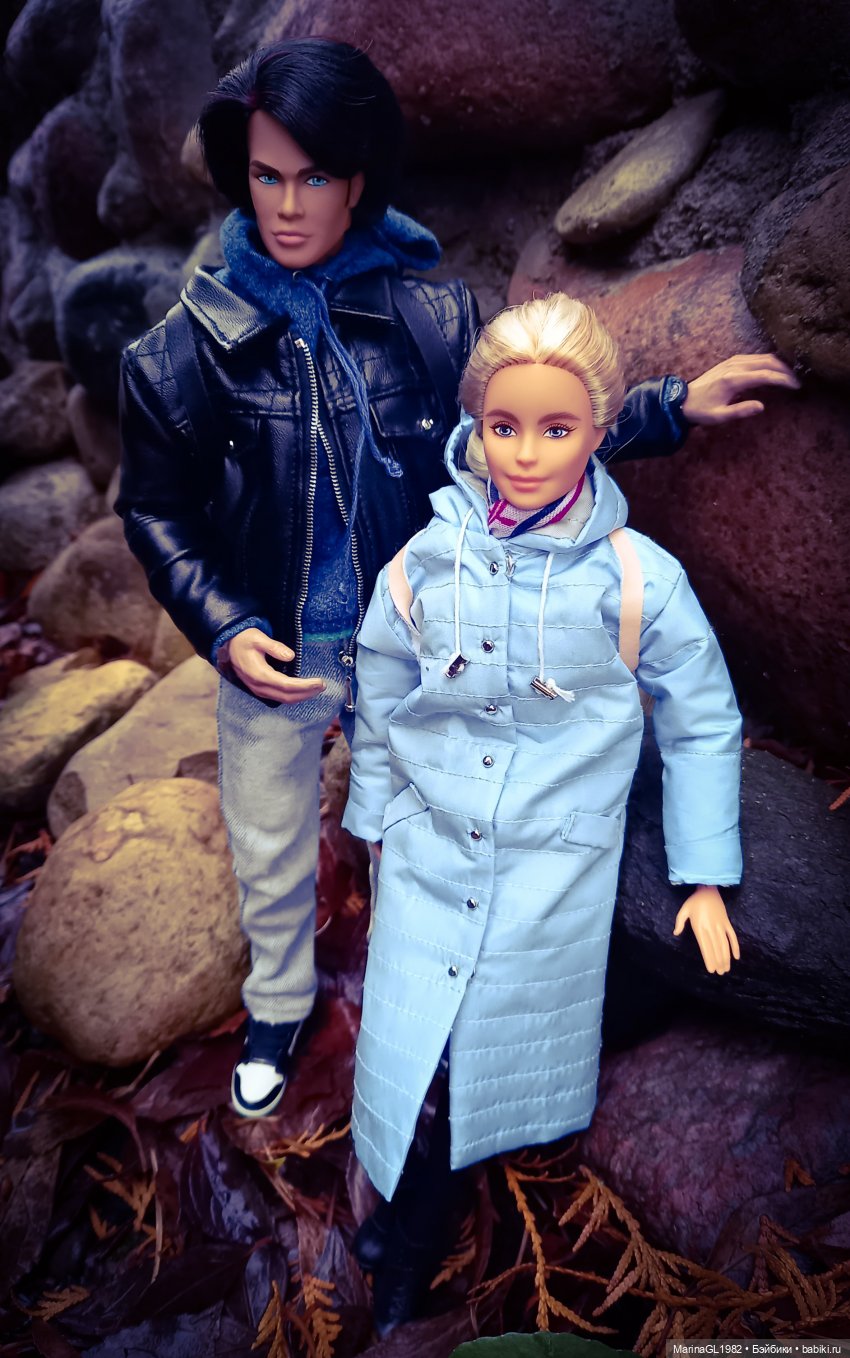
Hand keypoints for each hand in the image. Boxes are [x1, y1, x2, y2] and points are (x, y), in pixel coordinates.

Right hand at [219, 627, 325, 702]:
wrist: (228, 645)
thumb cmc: (244, 639)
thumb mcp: (258, 638)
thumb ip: (274, 647)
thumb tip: (291, 656)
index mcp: (259, 674)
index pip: (287, 685)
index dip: (304, 686)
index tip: (319, 682)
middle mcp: (258, 686)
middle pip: (287, 696)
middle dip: (307, 692)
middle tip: (322, 686)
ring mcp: (258, 689)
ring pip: (284, 699)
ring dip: (301, 696)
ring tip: (316, 689)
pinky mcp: (260, 689)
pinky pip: (279, 697)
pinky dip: (293, 695)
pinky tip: (303, 690)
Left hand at [673, 885, 740, 974]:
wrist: (708, 888)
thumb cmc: (694, 900)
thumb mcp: (684, 910)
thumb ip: (680, 923)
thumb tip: (676, 933)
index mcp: (699, 927)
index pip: (705, 947)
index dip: (709, 959)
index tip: (711, 969)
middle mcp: (711, 928)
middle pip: (716, 948)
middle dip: (718, 962)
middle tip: (720, 973)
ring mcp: (720, 925)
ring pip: (724, 945)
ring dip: (726, 957)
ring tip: (726, 969)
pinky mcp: (727, 922)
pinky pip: (732, 936)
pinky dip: (735, 946)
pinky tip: (736, 957)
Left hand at [682, 353, 799, 424]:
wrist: (682, 399)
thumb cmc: (701, 410)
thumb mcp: (719, 416)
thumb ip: (741, 411)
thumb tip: (761, 406)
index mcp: (733, 380)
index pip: (765, 375)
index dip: (783, 380)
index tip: (796, 386)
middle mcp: (734, 366)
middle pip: (767, 362)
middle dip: (785, 370)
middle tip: (798, 381)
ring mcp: (733, 361)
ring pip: (763, 357)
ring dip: (779, 365)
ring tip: (791, 376)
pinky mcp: (732, 361)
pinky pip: (755, 357)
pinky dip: (769, 362)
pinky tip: (776, 369)